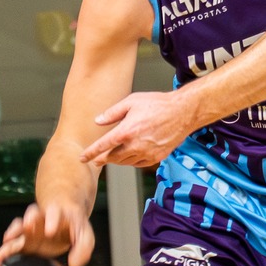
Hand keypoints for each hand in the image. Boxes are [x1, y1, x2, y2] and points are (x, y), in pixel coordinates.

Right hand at [0, 198, 94, 265]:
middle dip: (29, 220)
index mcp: (58, 213)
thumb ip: (84, 247)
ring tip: (7, 241)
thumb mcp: (85, 235)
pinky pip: (8, 247)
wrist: (62, 221)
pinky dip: (0, 254)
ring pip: (18, 229)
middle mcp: (40, 219)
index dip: (52, 219)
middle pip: (32, 214)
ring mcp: (29, 230)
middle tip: (28, 226)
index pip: (54, 212)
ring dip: (12, 234)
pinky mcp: (22, 242)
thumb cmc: (74, 227)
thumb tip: (74, 264)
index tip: (51, 231)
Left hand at [81, 90, 195, 168]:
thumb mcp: (131, 102)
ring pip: (126, 162)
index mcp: (126, 131)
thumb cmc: (157, 104)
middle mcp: (135, 145)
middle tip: (96, 160)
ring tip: (111, 158)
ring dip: (116, 161)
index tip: (82, 158)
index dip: (91, 153)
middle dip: (103, 159)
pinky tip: (129, 156)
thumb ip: (112, 113)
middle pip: (113, 158)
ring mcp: (147, 153)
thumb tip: (98, 121)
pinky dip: (131, 161)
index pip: (103, 146)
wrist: (182, 112)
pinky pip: (139, 163)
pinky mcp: (157, 157)